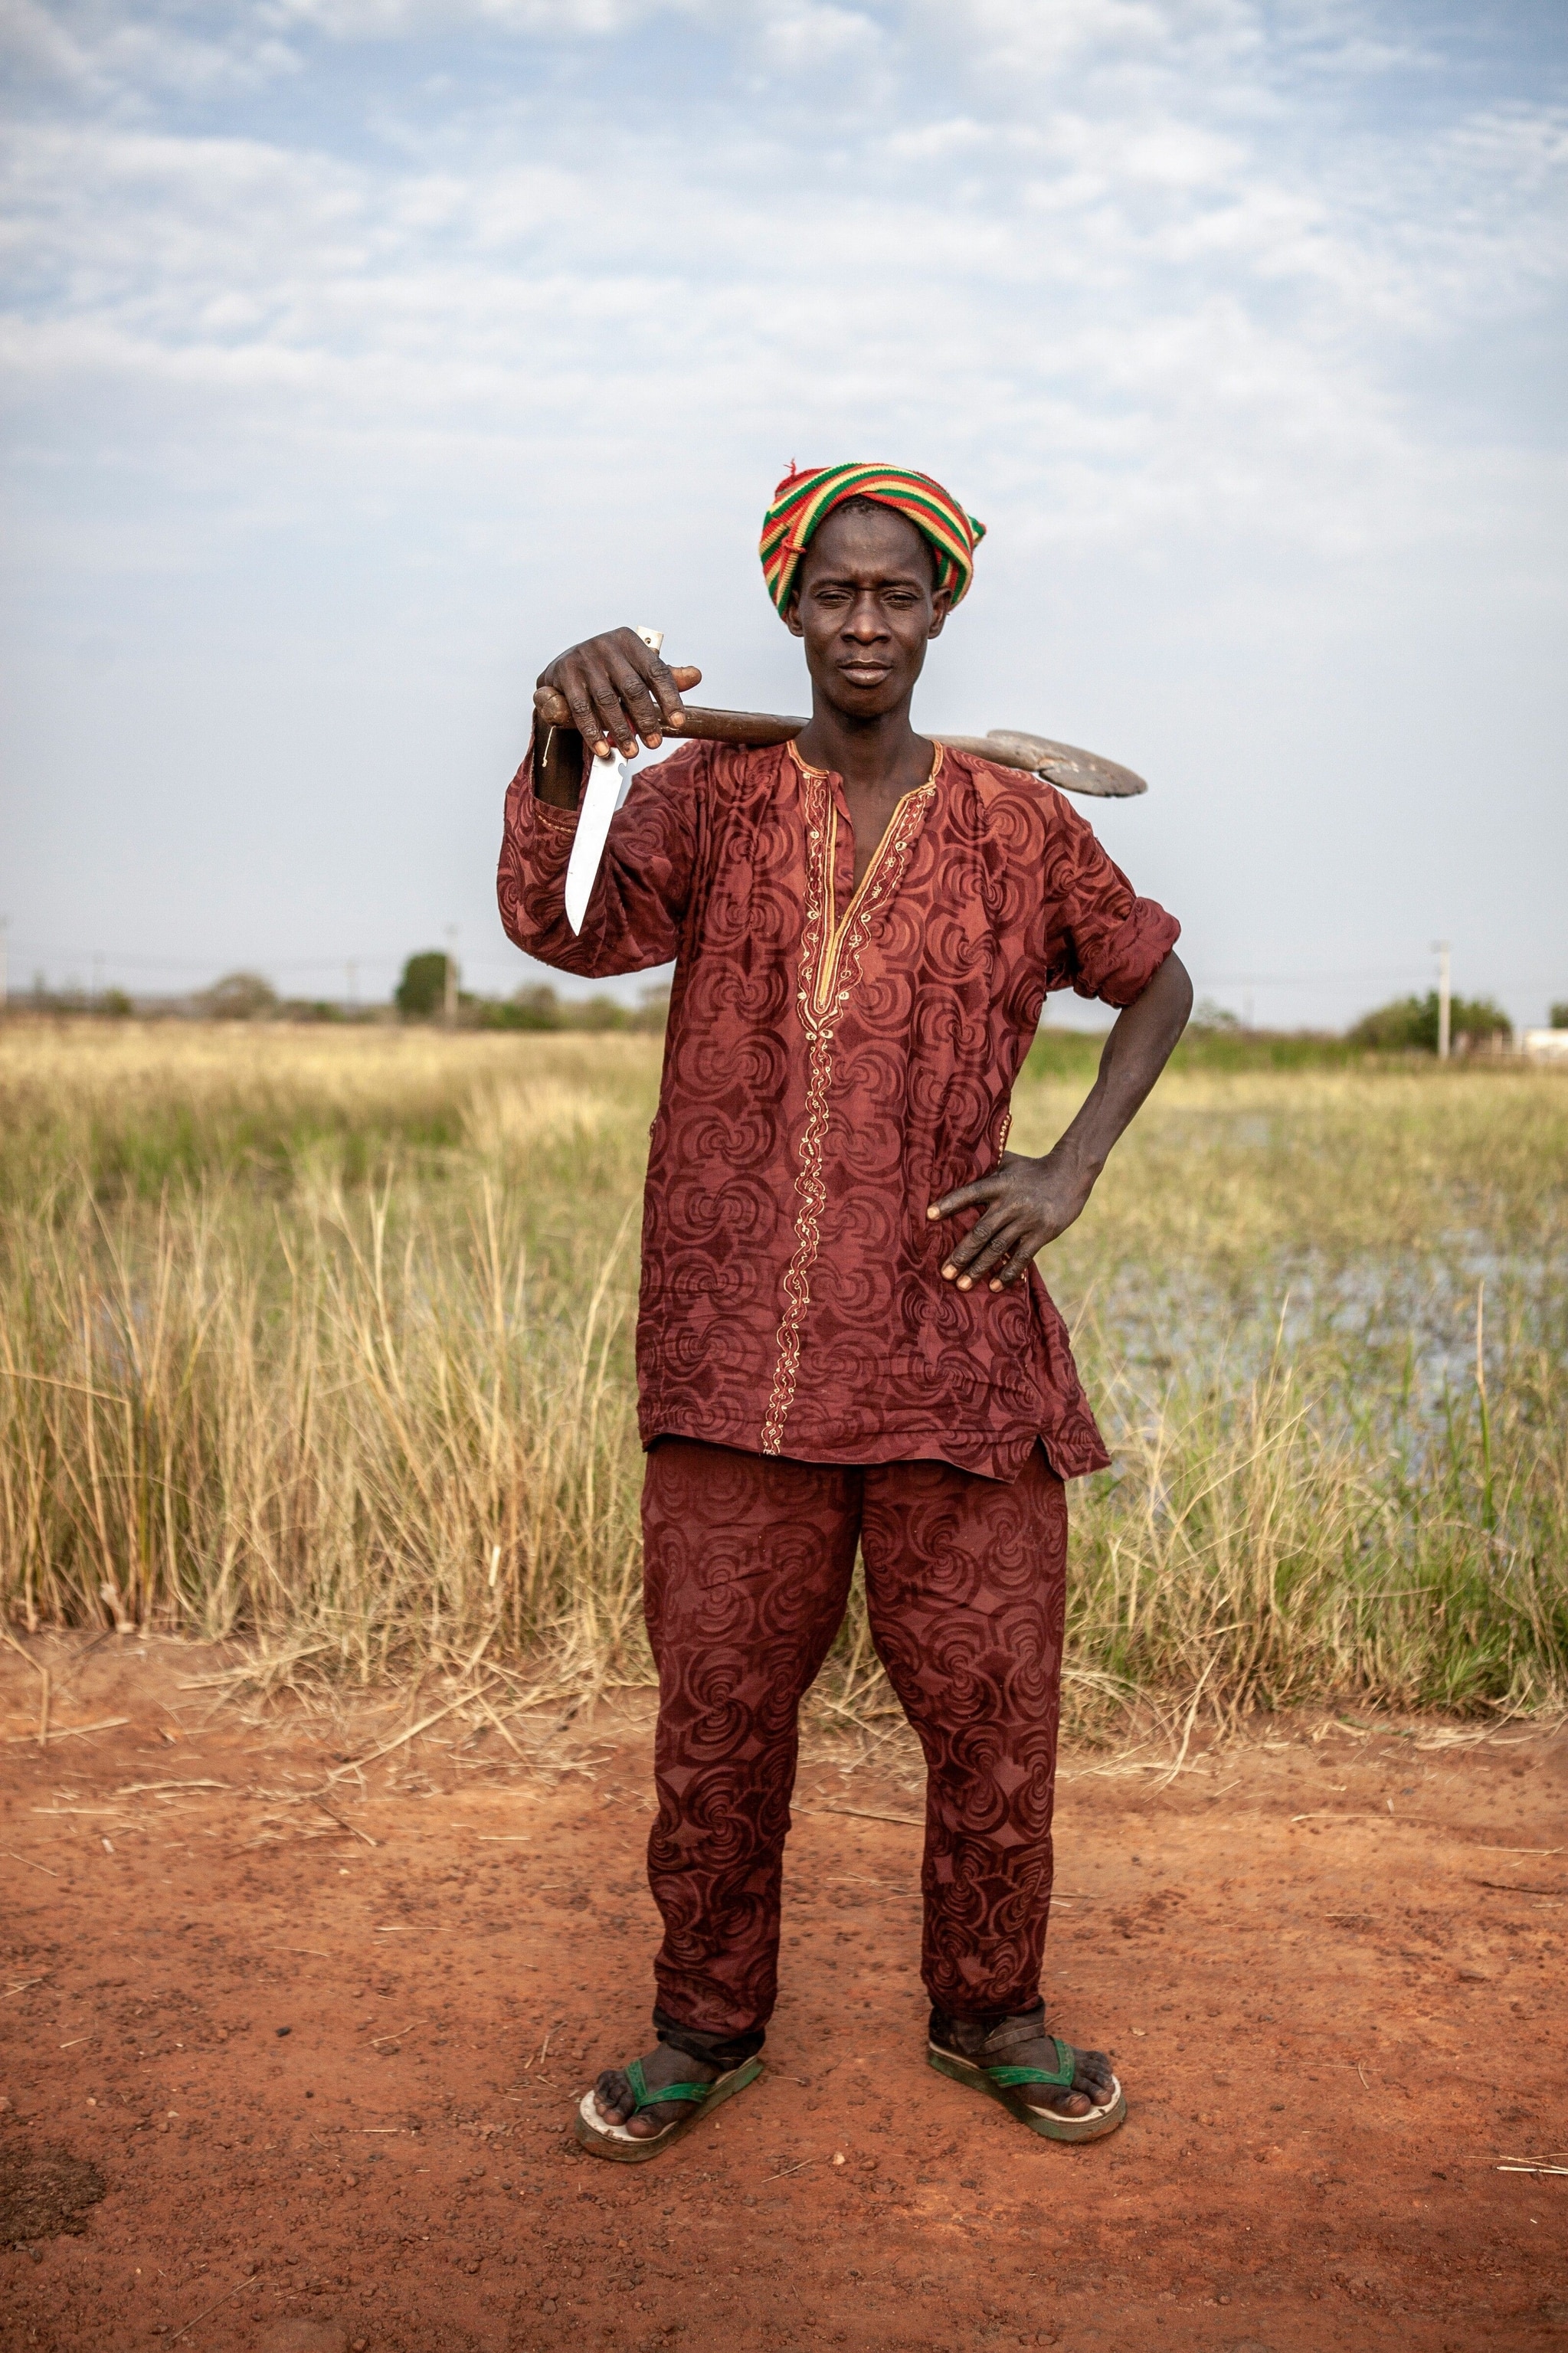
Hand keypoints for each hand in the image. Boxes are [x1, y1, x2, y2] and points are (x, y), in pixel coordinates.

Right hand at [535, 628, 702, 761]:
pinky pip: (581, 708)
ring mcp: (583, 659)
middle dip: (646, 720)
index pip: (656, 671)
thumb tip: (696, 676)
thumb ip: (665, 676)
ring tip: (632, 752)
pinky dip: (592, 732)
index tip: (678, 723)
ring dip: (620, 730)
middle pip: (633, 688)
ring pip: (607, 700)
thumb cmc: (608, 671)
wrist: (563, 668)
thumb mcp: (636, 669)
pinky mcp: (563, 674)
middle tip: (654, 744)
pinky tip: (603, 749)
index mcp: (629, 641)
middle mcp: (606, 645)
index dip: (670, 698)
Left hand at [926, 1148, 1095, 1290]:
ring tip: (962, 1285)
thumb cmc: (1032, 1168)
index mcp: (999, 1183)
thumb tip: (956, 1161)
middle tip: (944, 1273)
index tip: (929, 1215)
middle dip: (961, 1254)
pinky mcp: (1042, 1233)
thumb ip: (986, 1164)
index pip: (970, 1193)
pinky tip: (994, 1286)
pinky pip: (1021, 1257)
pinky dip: (1007, 1273)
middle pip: (981, 1231)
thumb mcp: (1009, 1160)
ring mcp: (1027, 1220)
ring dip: (979, 1268)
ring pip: (998, 1248)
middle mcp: (1011, 1203)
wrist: (1070, 1175)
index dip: (949, 1203)